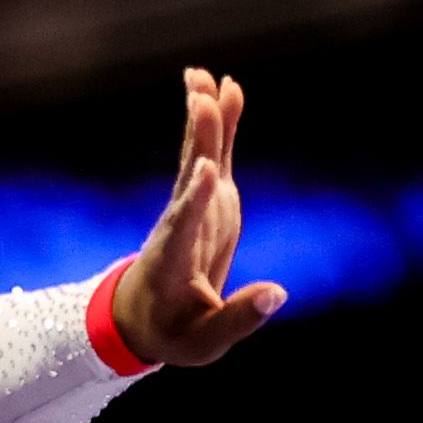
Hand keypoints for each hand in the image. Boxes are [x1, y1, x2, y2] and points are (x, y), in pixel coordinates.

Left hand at [112, 68, 286, 366]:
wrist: (143, 318)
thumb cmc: (172, 333)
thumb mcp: (203, 344)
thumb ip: (238, 319)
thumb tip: (278, 294)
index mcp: (175, 262)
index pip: (183, 228)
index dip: (193, 200)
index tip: (203, 171)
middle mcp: (181, 226)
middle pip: (187, 180)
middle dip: (196, 141)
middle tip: (199, 98)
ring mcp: (196, 208)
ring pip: (198, 157)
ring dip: (202, 119)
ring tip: (205, 78)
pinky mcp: (210, 201)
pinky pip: (214, 155)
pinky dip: (220, 124)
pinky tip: (226, 87)